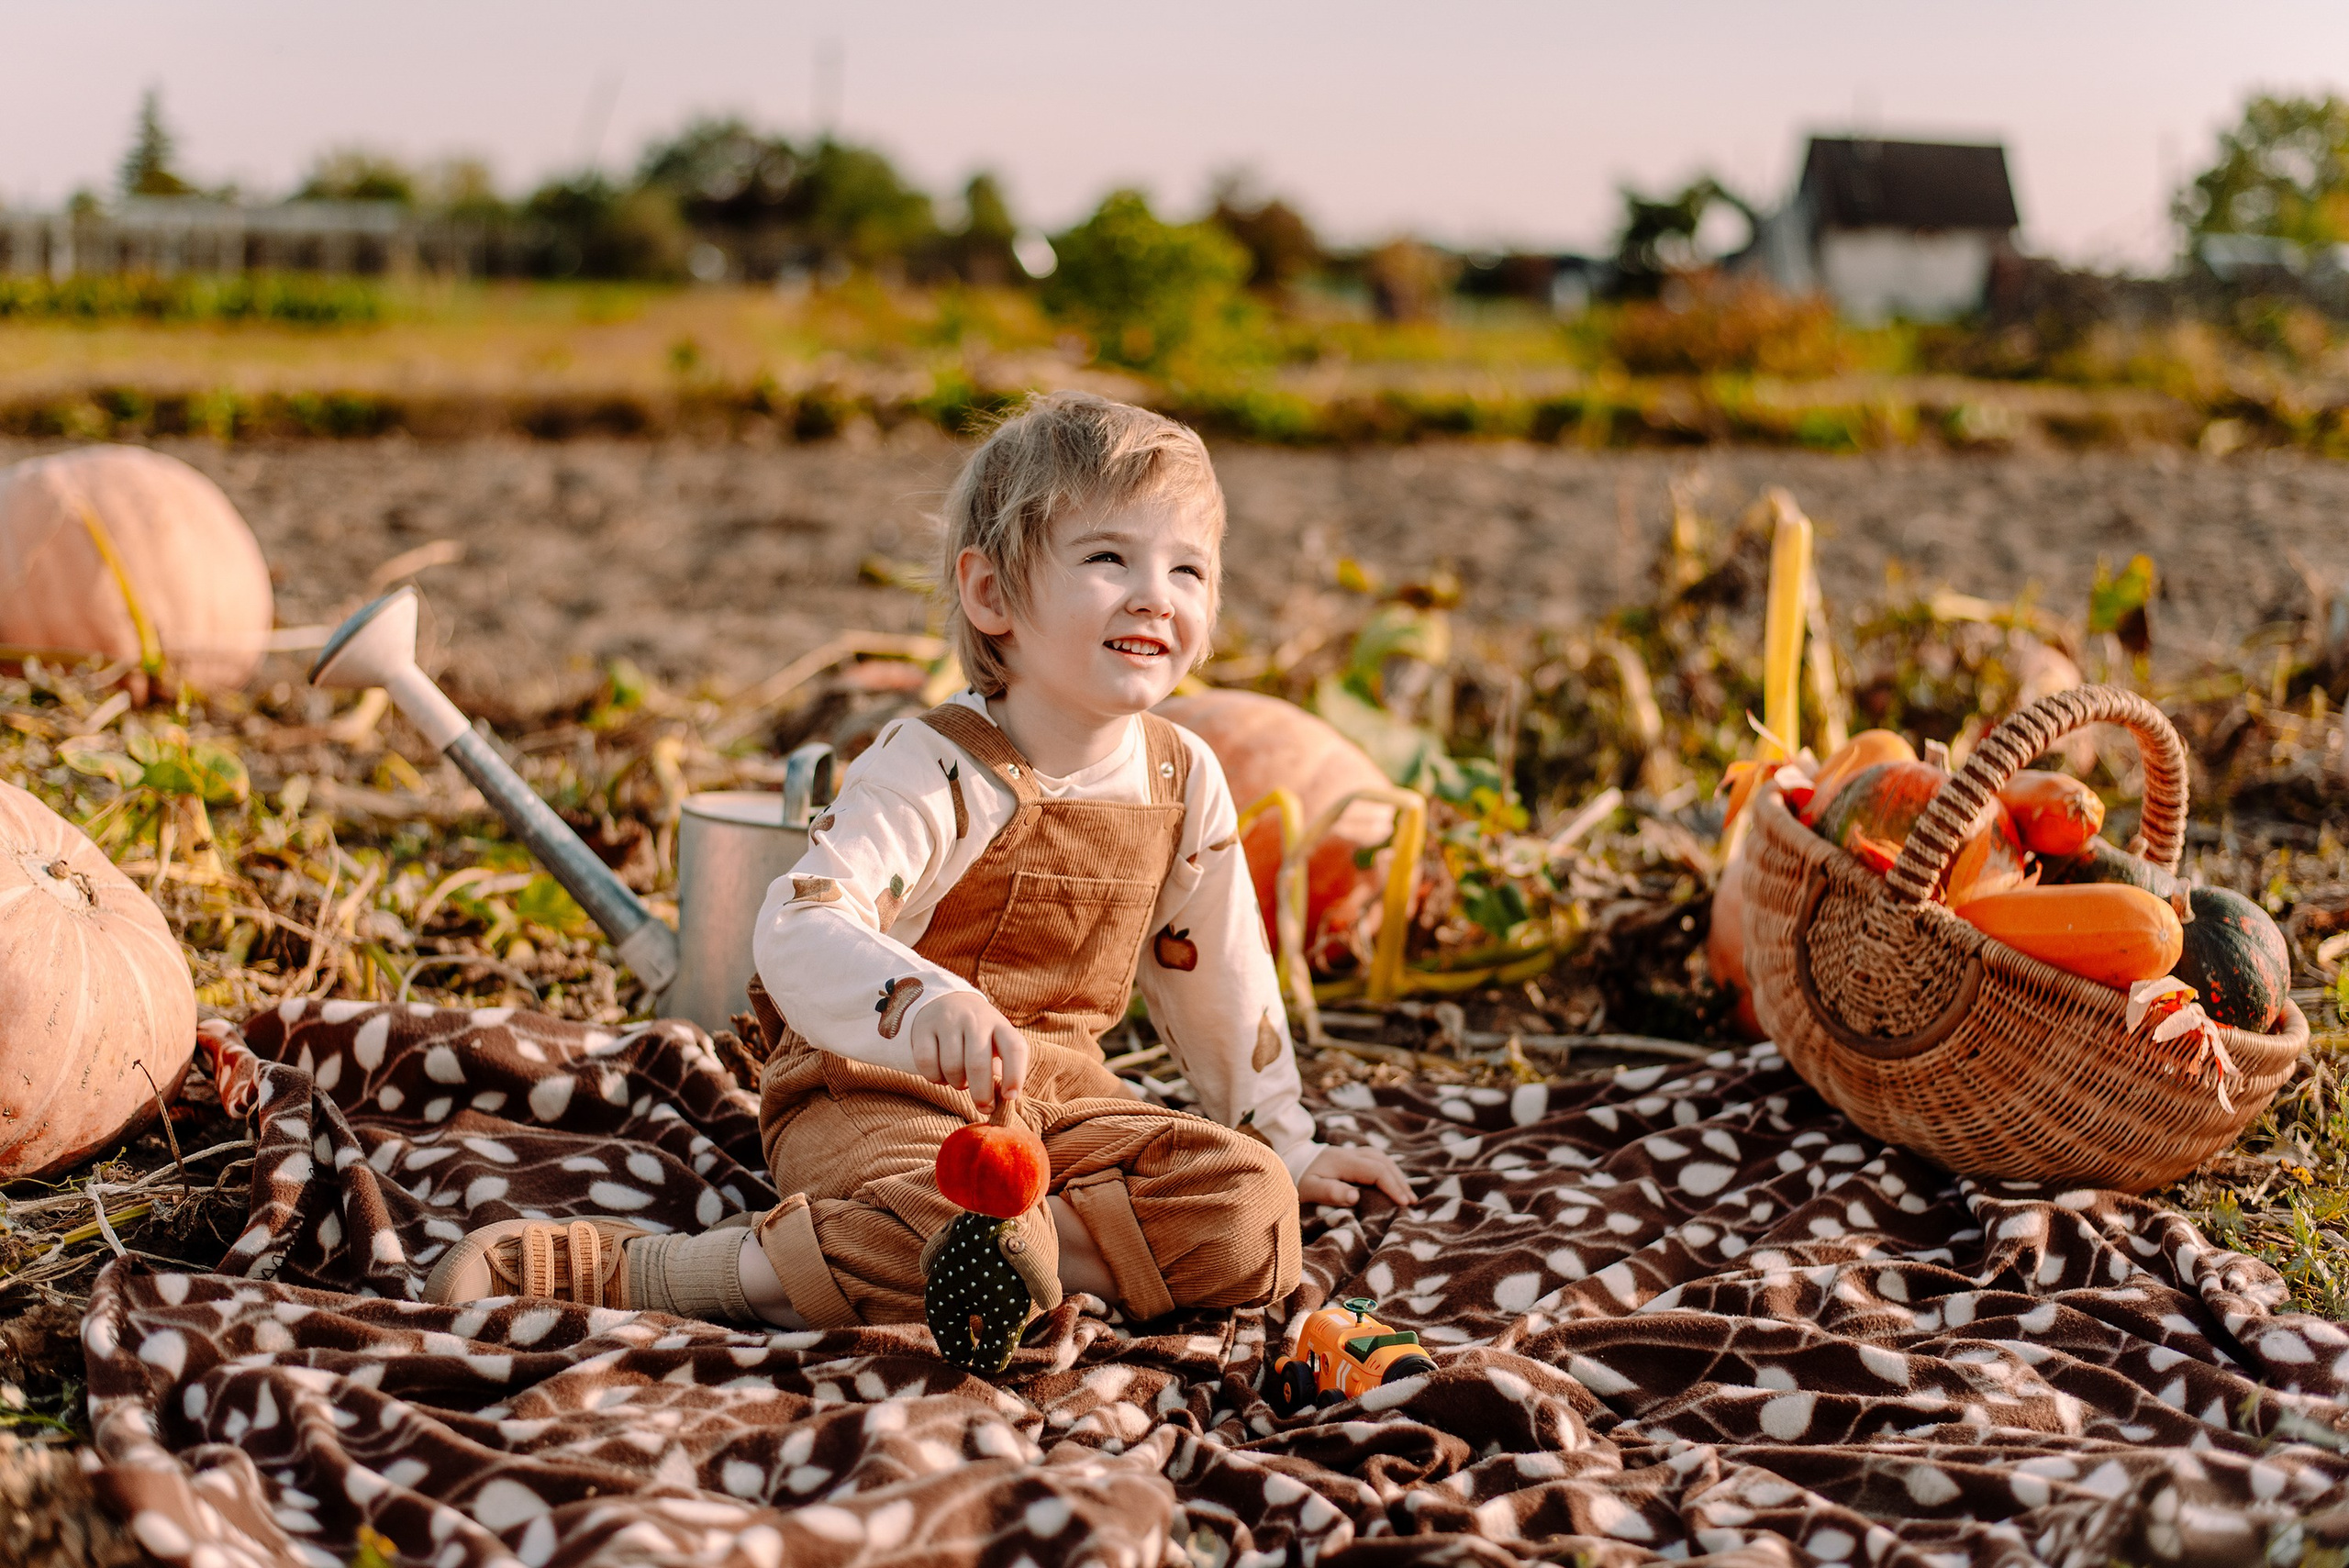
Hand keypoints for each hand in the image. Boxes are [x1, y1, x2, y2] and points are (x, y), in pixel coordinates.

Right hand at [908, 991, 1027, 1108]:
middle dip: (981, 1094)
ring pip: (951, 1067)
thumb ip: (1005, 1067)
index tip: (1010, 1097)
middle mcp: (975, 1020)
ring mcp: (948, 1021)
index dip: (1015, 1075)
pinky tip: (941, 1074)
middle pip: (978, 1064)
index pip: (1014, 1048)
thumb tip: (1005, 1099)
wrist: (947, 1001)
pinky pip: (926, 1064)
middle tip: (984, 1107)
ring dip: (957, 1084)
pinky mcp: (924, 1027)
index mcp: (999, 1024)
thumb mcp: (997, 1041)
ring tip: (961, 1080)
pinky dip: (934, 1078)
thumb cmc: (979, 1034)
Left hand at [1298, 1145, 1414, 1208]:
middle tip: (1411, 1203)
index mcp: (1344, 1161)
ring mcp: (1353, 1153)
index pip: (1376, 1171)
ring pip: (1383, 1160)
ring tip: (1408, 1196)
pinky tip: (1395, 1185)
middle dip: (1400, 1182)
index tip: (1403, 1204)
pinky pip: (1378, 1161)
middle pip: (1384, 1163)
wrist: (1290, 1160)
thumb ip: (1330, 1192)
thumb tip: (1355, 1197)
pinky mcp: (1352, 1157)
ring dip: (1397, 1176)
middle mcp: (1352, 1153)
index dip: (1392, 1186)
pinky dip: (1390, 1172)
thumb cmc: (1299, 1178)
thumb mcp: (1308, 1188)